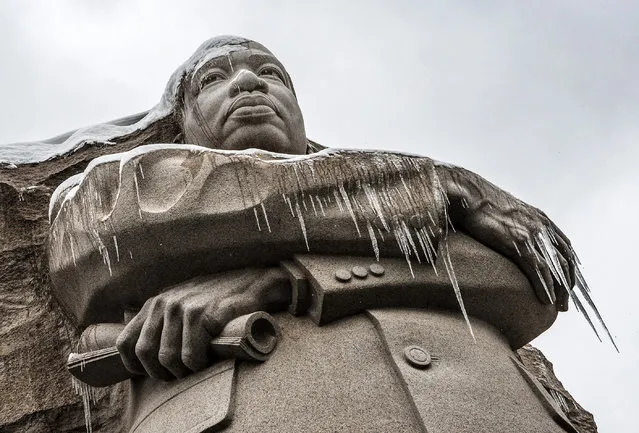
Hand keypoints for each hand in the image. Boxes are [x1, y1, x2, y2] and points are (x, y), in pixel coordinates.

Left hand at [115, 267, 289, 379]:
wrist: (253, 281)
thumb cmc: (217, 298)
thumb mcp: (182, 301)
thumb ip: (160, 319)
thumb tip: (140, 352)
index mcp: (155, 303)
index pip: (125, 342)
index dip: (135, 366)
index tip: (152, 373)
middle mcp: (167, 303)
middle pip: (147, 353)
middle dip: (161, 372)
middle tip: (179, 375)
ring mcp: (187, 308)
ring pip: (169, 357)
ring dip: (183, 370)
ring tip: (196, 368)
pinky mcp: (207, 315)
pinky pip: (192, 354)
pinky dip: (199, 364)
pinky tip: (208, 360)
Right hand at [439, 165, 574, 310]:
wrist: (467, 193)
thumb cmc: (478, 202)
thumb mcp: (503, 212)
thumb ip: (512, 224)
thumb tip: (506, 237)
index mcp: (539, 219)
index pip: (565, 247)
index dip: (568, 268)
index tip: (566, 284)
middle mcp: (541, 226)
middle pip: (565, 260)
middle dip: (567, 284)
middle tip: (563, 303)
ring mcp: (532, 234)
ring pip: (556, 267)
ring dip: (559, 290)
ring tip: (557, 307)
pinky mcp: (519, 242)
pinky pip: (538, 269)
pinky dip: (544, 286)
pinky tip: (543, 300)